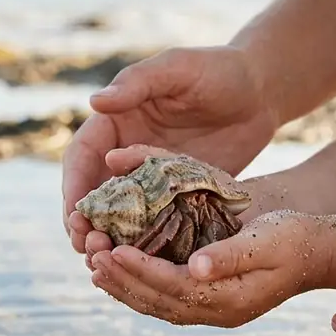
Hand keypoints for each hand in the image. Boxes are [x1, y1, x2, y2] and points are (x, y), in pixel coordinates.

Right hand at [61, 45, 277, 254]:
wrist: (262, 91)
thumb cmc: (219, 69)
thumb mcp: (178, 69)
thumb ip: (138, 83)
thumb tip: (94, 102)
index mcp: (116, 120)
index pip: (82, 156)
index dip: (74, 186)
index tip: (74, 214)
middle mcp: (126, 151)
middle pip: (93, 192)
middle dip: (84, 221)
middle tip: (87, 248)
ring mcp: (151, 178)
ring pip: (118, 214)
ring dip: (108, 238)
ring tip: (105, 264)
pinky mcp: (176, 196)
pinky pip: (152, 224)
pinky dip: (141, 244)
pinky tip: (140, 266)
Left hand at [89, 207, 330, 327]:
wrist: (316, 251)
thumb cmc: (293, 238)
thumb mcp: (267, 241)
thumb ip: (231, 255)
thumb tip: (196, 267)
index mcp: (230, 299)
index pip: (174, 286)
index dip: (141, 270)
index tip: (114, 250)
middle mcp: (217, 312)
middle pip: (158, 300)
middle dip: (123, 280)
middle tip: (92, 256)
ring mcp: (212, 310)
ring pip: (157, 304)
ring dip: (124, 287)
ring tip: (95, 266)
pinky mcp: (209, 299)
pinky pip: (165, 299)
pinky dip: (139, 286)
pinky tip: (121, 272)